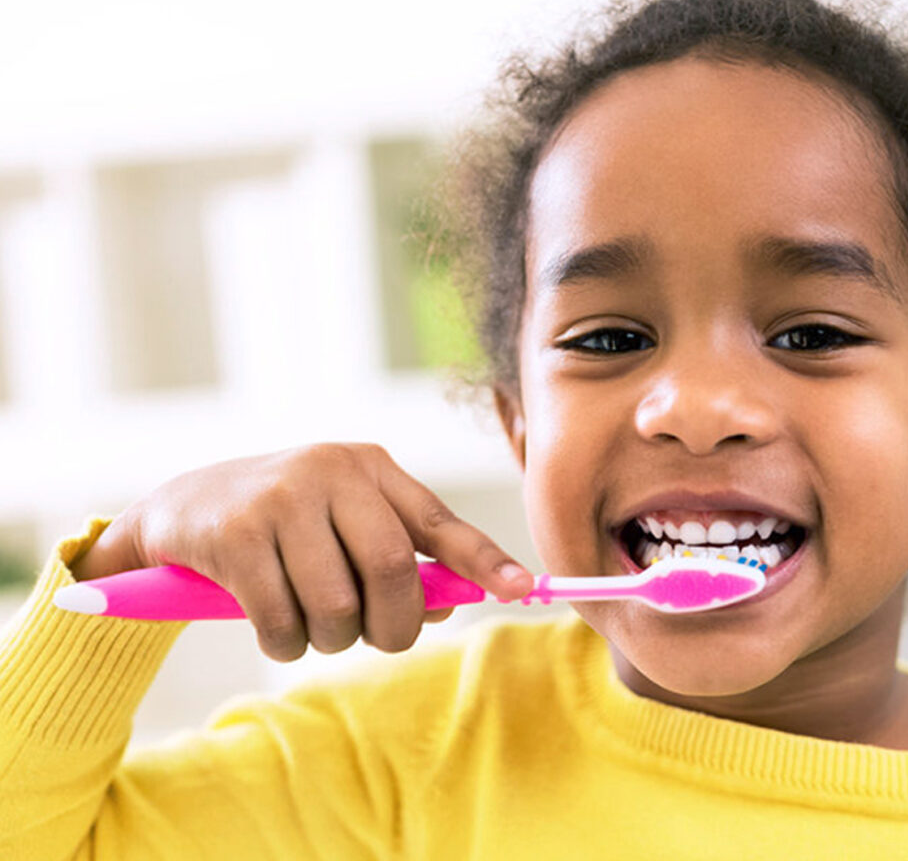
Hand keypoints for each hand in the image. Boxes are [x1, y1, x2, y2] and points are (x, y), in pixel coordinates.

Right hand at [68, 443, 533, 660]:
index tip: (523, 590)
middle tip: (378, 640)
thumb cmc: (286, 527)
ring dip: (331, 639)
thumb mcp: (345, 525)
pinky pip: (282, 619)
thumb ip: (401, 559)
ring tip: (313, 628)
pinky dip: (286, 643)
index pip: (441, 521)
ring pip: (337, 605)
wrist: (181, 510)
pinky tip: (274, 627)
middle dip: (393, 626)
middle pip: (393, 572)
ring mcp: (281, 499)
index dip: (484, 561)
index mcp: (371, 468)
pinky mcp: (235, 535)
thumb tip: (452, 605)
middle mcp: (332, 472)